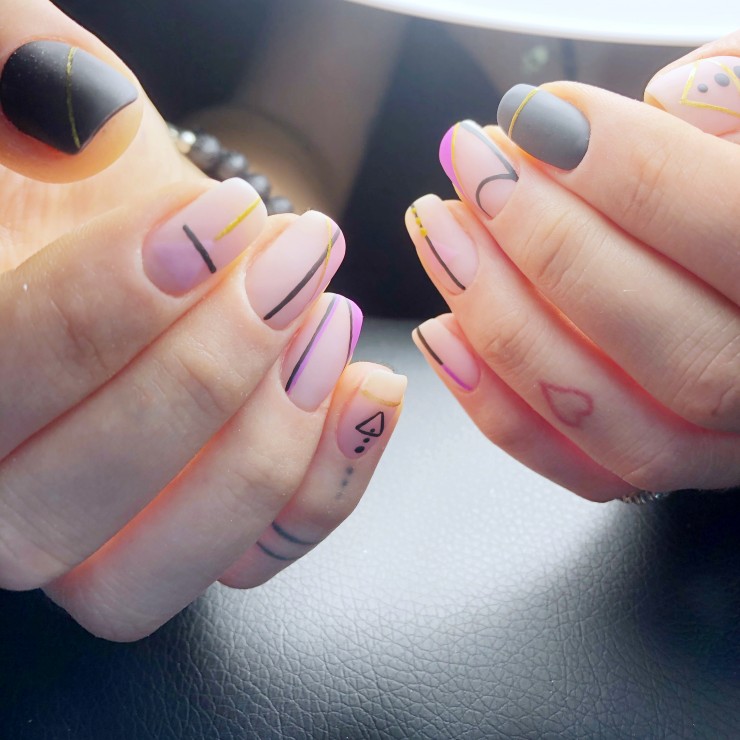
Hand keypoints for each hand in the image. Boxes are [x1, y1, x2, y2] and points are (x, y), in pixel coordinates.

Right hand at [0, 0, 405, 640]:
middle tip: (289, 268)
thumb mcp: (50, 126)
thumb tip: (62, 98)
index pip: (1, 376)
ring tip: (326, 323)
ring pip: (159, 567)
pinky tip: (366, 389)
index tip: (215, 224)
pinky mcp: (193, 541)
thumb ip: (34, 94)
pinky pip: (255, 558)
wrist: (149, 249)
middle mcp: (5, 487)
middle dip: (202, 378)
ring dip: (264, 446)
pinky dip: (326, 488)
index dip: (107, 309)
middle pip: (69, 499)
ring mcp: (98, 533)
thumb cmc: (89, 195)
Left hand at [406, 31, 739, 501]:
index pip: (724, 221)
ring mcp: (719, 440)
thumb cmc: (735, 209)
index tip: (536, 115)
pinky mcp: (667, 466)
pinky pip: (577, 464)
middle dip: (541, 236)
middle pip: (650, 325)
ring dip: (497, 316)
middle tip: (474, 164)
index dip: (620, 163)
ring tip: (440, 231)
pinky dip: (495, 404)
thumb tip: (672, 100)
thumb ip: (737, 107)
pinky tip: (444, 332)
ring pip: (599, 406)